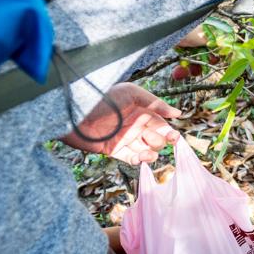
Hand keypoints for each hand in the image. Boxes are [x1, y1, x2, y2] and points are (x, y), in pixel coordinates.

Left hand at [62, 82, 180, 164]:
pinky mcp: (114, 151)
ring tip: (147, 153)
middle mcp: (135, 126)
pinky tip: (141, 158)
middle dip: (159, 141)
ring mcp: (125, 139)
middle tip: (152, 139)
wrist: (76, 112)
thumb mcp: (132, 93)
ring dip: (151, 153)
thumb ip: (156, 103)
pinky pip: (131, 158)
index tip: (174, 137)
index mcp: (141, 112)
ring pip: (146, 150)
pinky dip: (139, 160)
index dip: (169, 131)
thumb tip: (178, 114)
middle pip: (156, 138)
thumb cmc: (104, 97)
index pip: (161, 124)